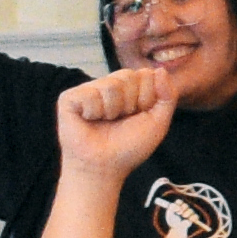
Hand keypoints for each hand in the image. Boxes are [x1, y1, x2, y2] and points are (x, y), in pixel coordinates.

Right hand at [55, 63, 174, 186]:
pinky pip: (90, 94)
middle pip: (128, 76)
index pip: (146, 74)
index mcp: (129, 89)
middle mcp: (108, 85)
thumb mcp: (158, 122)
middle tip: (120, 121)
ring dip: (113, 110)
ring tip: (104, 122)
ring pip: (111, 85)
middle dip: (131, 103)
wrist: (104, 167)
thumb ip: (167, 96)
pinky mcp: (69, 98)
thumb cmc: (129, 147)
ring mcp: (88, 90)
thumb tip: (160, 70)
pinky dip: (94, 112)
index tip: (139, 116)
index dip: (147, 98)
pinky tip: (88, 121)